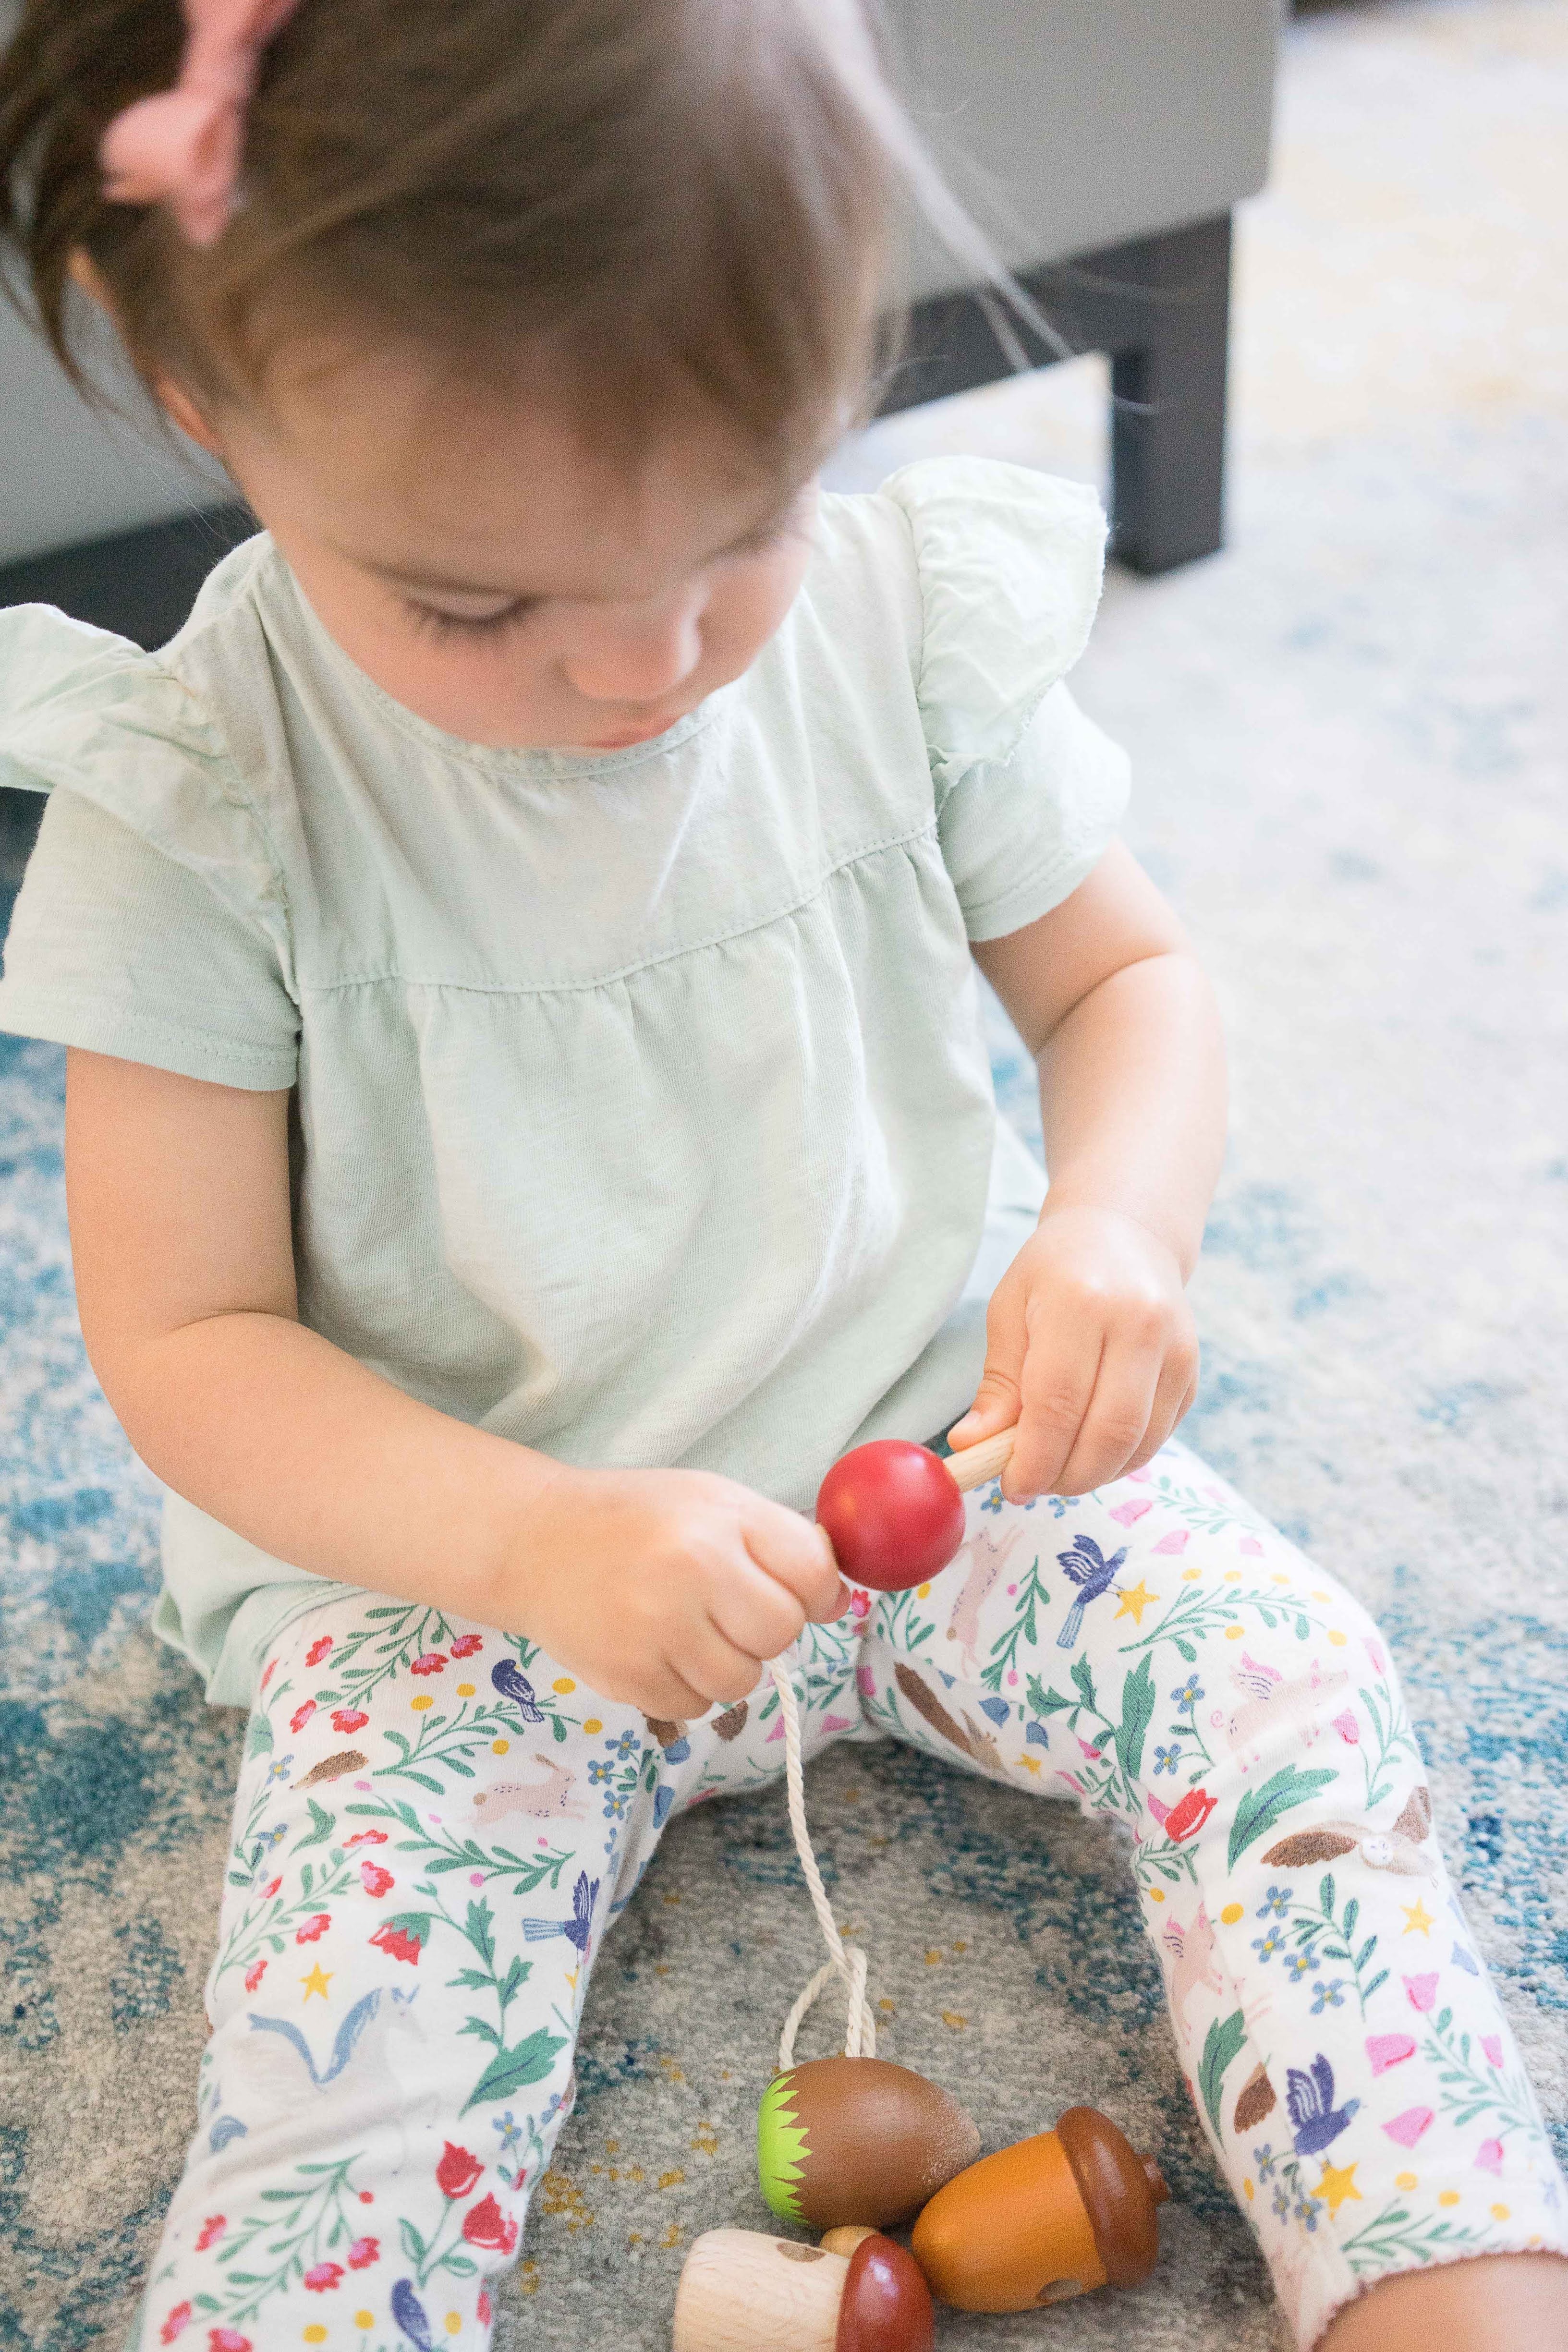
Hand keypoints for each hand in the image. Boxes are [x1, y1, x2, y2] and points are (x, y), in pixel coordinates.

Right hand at [499, 1464, 846, 1720]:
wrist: (531, 1542)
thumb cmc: (635, 1519)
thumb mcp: (712, 1502)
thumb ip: (780, 1542)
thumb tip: (838, 1601)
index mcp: (720, 1519)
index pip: (813, 1573)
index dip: (814, 1591)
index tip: (795, 1592)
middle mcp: (692, 1570)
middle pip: (780, 1633)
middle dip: (764, 1629)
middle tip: (725, 1608)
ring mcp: (656, 1628)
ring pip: (741, 1682)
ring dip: (725, 1665)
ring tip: (683, 1627)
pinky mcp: (627, 1676)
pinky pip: (695, 1708)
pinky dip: (685, 1688)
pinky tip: (654, 1649)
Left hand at [947, 1204, 1198, 1499]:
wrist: (1124, 1233)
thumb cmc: (1055, 1272)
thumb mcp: (1008, 1312)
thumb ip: (996, 1385)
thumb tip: (971, 1447)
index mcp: (1082, 1303)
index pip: (1058, 1403)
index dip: (1033, 1458)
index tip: (1011, 1485)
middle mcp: (1139, 1323)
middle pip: (1107, 1432)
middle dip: (1065, 1476)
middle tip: (1034, 1484)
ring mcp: (1176, 1347)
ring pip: (1139, 1443)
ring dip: (1094, 1474)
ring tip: (1059, 1470)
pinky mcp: (1192, 1369)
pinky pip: (1159, 1436)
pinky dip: (1122, 1458)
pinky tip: (1092, 1449)